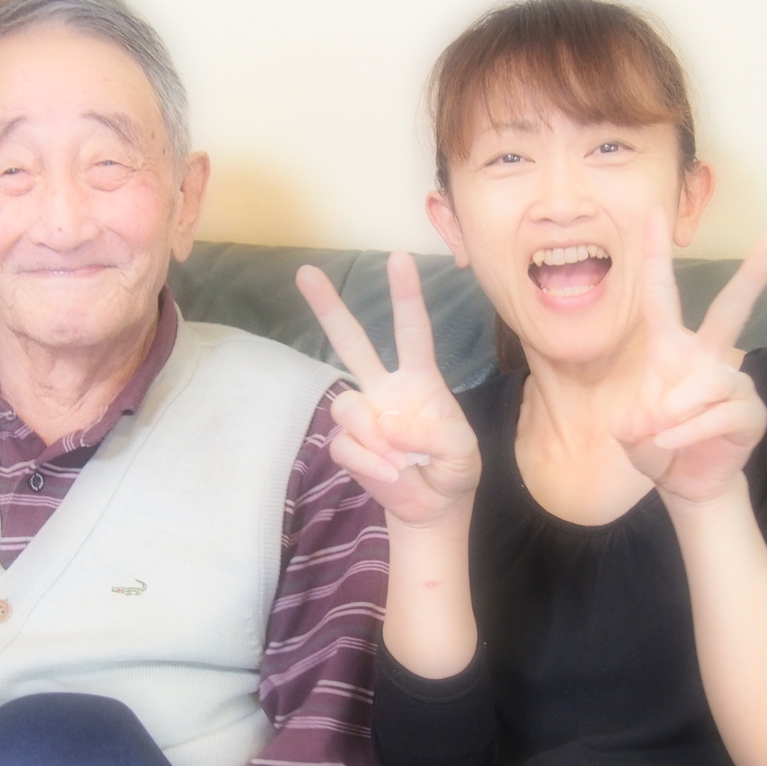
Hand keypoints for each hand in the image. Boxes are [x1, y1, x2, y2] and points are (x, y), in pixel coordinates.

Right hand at [296, 252, 479, 526]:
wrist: (433, 507)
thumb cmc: (453, 467)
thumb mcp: (461, 450)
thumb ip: (431, 433)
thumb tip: (386, 421)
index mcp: (419, 379)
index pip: (412, 330)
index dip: (405, 295)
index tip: (399, 258)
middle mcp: (384, 388)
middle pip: (351, 342)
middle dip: (328, 308)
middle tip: (305, 273)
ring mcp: (363, 415)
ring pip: (345, 404)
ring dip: (374, 437)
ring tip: (401, 460)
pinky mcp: (349, 445)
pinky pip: (346, 446)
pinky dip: (371, 465)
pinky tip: (391, 474)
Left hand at [613, 213, 766, 506]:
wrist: (686, 484)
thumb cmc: (657, 448)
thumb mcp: (630, 438)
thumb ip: (631, 428)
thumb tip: (648, 420)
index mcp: (671, 352)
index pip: (661, 295)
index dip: (655, 255)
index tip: (653, 212)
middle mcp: (704, 359)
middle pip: (730, 310)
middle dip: (753, 276)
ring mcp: (731, 384)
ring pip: (708, 382)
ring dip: (678, 412)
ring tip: (661, 435)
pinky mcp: (750, 412)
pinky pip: (720, 414)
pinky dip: (691, 432)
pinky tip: (673, 444)